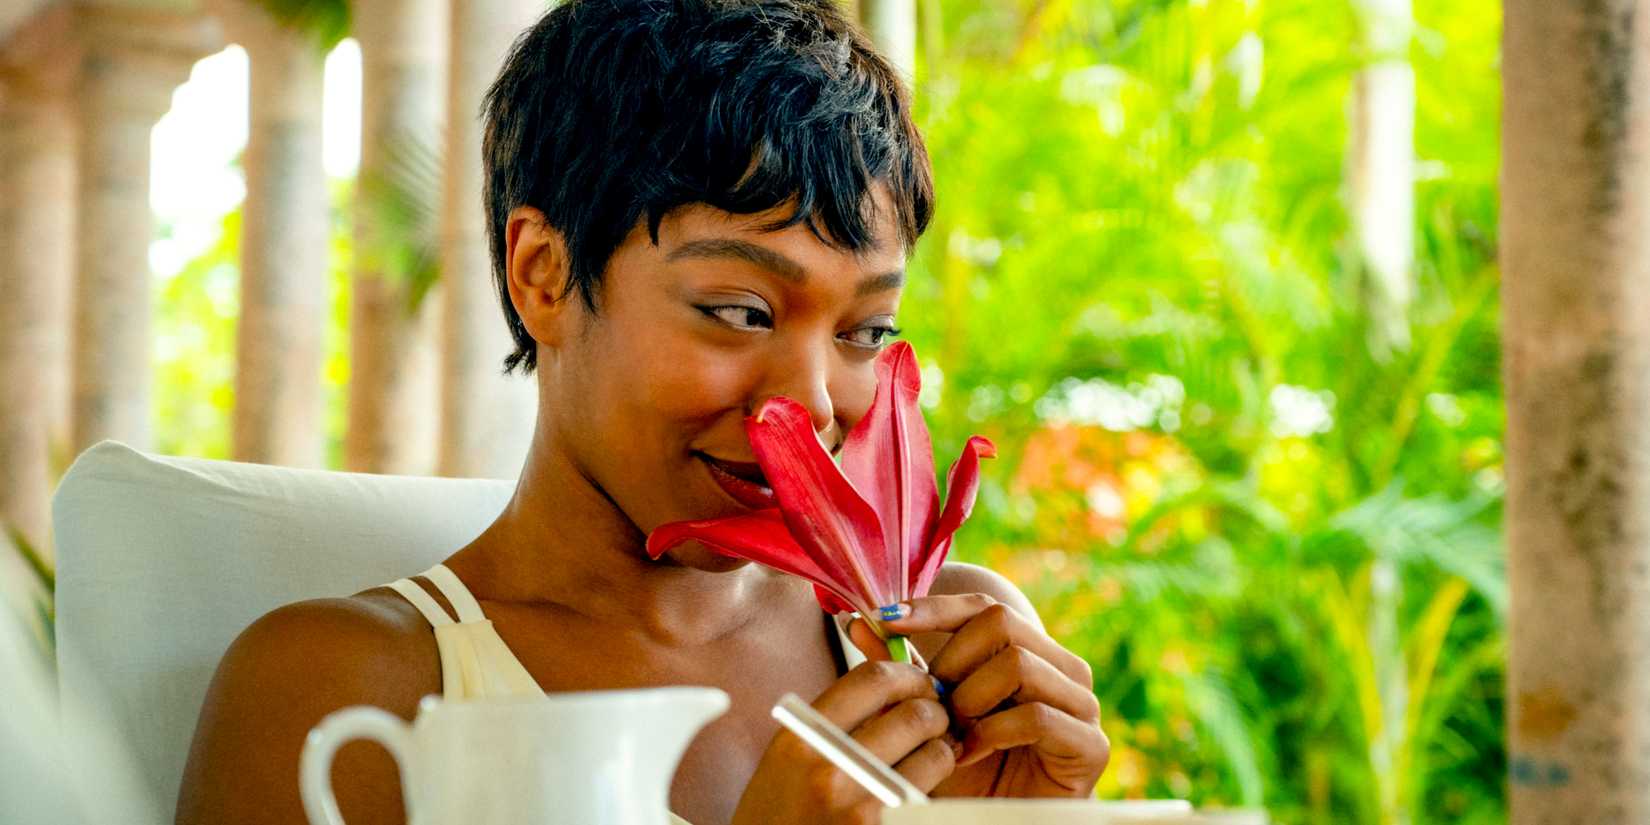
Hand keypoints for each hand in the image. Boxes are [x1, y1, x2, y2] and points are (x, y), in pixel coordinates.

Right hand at [730, 660, 957, 824]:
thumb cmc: (777, 814)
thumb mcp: (790, 756)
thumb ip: (835, 718)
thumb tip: (898, 681)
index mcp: (803, 737)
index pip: (872, 679)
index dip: (907, 674)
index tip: (917, 681)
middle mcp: (832, 769)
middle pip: (914, 713)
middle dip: (935, 710)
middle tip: (935, 717)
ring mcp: (862, 806)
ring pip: (935, 754)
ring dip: (942, 748)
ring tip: (932, 752)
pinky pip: (931, 797)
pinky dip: (936, 785)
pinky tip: (926, 784)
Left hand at [853, 594, 1107, 798]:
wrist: (992, 823)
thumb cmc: (964, 770)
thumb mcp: (927, 716)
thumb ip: (901, 671)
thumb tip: (859, 623)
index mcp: (1029, 651)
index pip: (984, 606)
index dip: (936, 607)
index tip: (887, 619)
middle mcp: (1062, 668)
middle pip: (1002, 622)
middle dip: (952, 661)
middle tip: (931, 703)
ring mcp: (1082, 704)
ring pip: (1019, 664)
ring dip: (970, 699)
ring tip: (950, 732)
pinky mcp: (1091, 745)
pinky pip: (1037, 716)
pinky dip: (993, 733)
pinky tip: (968, 753)